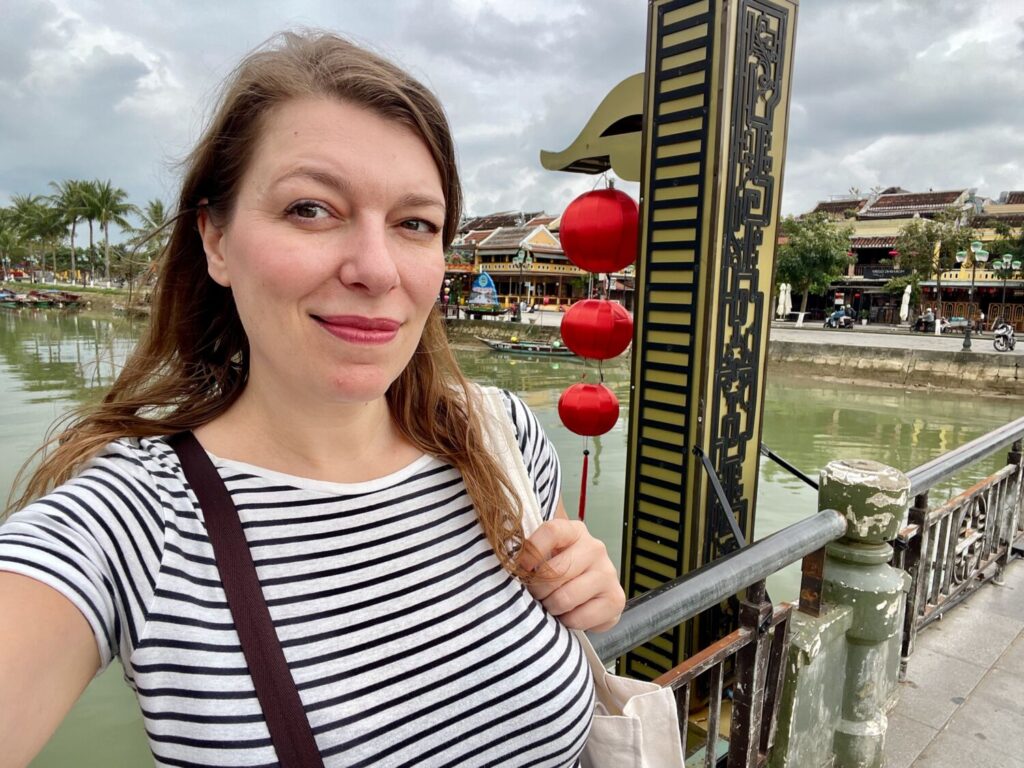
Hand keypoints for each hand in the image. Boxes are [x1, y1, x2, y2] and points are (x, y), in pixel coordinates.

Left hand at [518, 515, 625, 631]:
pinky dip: (567, 622)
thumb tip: (508, 562)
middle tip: (536, 594)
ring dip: (551, 607)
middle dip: (538, 589)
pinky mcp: (616, 600)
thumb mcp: (544, 554)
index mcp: (574, 531)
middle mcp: (595, 548)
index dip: (531, 550)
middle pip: (555, 571)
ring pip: (565, 598)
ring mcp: (608, 574)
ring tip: (550, 605)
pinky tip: (568, 614)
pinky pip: (579, 618)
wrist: (589, 590)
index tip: (520, 567)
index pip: (552, 531)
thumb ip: (528, 553)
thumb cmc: (557, 569)